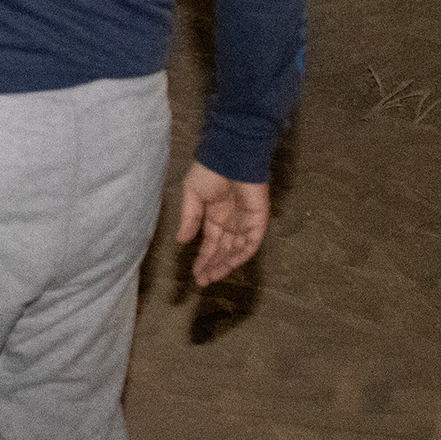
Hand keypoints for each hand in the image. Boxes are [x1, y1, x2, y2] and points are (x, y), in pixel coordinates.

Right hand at [175, 164, 268, 286]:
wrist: (230, 157)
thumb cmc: (209, 171)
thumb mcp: (191, 194)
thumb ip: (189, 218)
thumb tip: (182, 240)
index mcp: (213, 216)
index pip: (210, 244)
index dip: (203, 259)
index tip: (194, 274)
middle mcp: (230, 222)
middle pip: (222, 250)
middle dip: (212, 266)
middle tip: (203, 282)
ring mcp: (245, 222)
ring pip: (236, 250)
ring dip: (225, 264)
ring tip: (212, 278)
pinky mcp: (258, 220)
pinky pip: (251, 242)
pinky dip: (242, 254)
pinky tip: (229, 264)